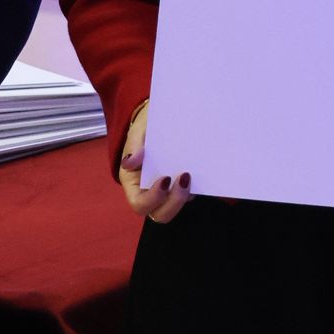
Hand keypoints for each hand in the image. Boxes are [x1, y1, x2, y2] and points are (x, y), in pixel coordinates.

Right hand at [118, 103, 191, 222]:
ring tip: (192, 173)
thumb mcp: (139, 131)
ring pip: (178, 206)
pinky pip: (191, 194)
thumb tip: (129, 162)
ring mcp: (169, 191)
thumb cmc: (146, 127)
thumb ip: (134, 144)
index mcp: (134, 182)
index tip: (165, 178)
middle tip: (185, 178)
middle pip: (161, 214)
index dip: (153, 198)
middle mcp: (150, 191)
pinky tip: (204, 170)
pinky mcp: (184, 185)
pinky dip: (198, 187)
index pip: (140, 204)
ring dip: (187, 195)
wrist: (162, 119)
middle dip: (175, 201)